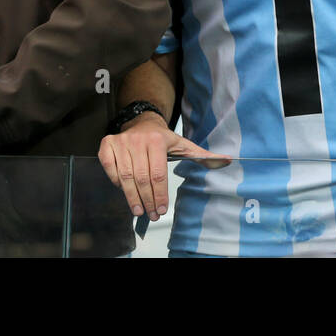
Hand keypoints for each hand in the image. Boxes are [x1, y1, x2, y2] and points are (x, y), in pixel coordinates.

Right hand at [97, 113, 227, 220]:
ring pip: (125, 176)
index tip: (162, 210)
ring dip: (131, 197)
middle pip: (141, 178)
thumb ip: (204, 156)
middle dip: (147, 200)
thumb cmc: (162, 138)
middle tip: (151, 214)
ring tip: (139, 210)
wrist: (141, 121)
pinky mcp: (107, 144)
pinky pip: (109, 167)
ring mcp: (121, 142)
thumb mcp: (184, 145)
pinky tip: (123, 190)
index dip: (160, 195)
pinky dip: (115, 181)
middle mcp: (138, 140)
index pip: (158, 174)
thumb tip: (227, 161)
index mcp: (158, 140)